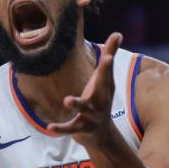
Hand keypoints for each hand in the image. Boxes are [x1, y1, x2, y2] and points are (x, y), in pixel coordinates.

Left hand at [48, 32, 122, 146]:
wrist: (102, 135)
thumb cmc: (101, 99)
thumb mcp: (104, 80)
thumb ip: (110, 55)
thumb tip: (118, 33)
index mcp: (104, 87)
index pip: (106, 73)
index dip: (107, 64)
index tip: (109, 55)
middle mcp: (101, 100)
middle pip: (102, 87)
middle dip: (104, 76)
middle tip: (105, 61)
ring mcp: (92, 115)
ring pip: (85, 109)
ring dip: (77, 103)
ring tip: (67, 100)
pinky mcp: (80, 128)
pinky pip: (70, 128)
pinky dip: (61, 128)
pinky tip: (50, 127)